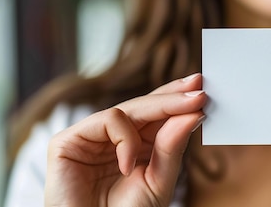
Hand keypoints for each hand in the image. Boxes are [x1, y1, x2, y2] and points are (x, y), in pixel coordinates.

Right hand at [45, 73, 206, 206]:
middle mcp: (112, 138)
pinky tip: (127, 165)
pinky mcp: (67, 141)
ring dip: (155, 116)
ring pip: (127, 108)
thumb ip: (172, 147)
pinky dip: (124, 139)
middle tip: (198, 93)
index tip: (203, 90)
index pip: (157, 113)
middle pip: (144, 106)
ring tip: (164, 146)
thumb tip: (193, 114)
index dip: (177, 98)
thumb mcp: (158, 181)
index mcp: (135, 145)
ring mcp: (89, 137)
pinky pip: (107, 119)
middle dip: (172, 97)